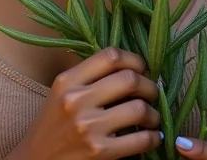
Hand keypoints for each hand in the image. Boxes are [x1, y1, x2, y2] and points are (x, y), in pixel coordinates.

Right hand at [14, 46, 162, 159]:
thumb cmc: (52, 125)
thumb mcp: (61, 93)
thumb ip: (88, 77)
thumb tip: (129, 67)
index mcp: (68, 80)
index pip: (110, 56)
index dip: (134, 59)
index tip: (141, 68)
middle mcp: (76, 99)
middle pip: (129, 79)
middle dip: (149, 86)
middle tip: (152, 93)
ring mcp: (88, 127)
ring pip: (138, 108)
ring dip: (153, 113)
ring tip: (152, 117)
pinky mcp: (99, 153)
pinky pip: (140, 140)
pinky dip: (153, 137)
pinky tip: (152, 136)